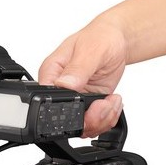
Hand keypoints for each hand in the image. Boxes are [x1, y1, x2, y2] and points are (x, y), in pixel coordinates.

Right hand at [38, 20, 126, 136]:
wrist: (117, 40)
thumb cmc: (100, 37)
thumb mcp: (90, 50)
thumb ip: (77, 69)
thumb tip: (64, 84)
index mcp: (51, 73)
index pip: (48, 102)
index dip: (68, 110)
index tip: (91, 103)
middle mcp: (60, 89)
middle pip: (66, 121)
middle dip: (90, 119)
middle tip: (105, 104)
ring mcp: (74, 99)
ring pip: (82, 126)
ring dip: (102, 119)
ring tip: (112, 101)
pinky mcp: (88, 105)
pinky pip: (95, 123)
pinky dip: (108, 118)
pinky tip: (113, 102)